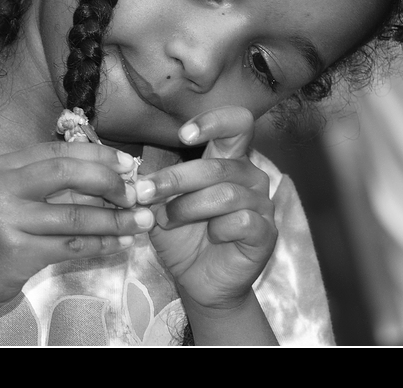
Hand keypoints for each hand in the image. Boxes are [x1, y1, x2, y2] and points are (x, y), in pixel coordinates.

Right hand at [0, 142, 154, 320]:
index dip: (97, 154)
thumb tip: (104, 172)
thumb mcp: (5, 197)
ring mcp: (6, 221)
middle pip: (66, 173)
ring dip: (115, 219)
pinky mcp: (17, 253)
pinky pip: (71, 246)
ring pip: (75, 215)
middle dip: (108, 181)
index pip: (57, 151)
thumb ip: (43, 183)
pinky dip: (101, 244)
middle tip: (136, 192)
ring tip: (142, 221)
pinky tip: (120, 243)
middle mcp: (0, 188)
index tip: (128, 163)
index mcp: (0, 168)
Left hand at [135, 107, 276, 311]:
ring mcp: (261, 205)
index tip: (183, 135)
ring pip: (226, 194)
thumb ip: (154, 184)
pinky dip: (217, 228)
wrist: (198, 280)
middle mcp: (250, 177)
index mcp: (229, 160)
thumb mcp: (161, 205)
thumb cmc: (182, 236)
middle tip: (146, 192)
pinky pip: (242, 221)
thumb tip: (136, 171)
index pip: (237, 124)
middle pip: (219, 166)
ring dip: (188, 207)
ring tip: (167, 219)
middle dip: (176, 179)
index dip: (213, 122)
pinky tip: (210, 236)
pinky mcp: (266, 233)